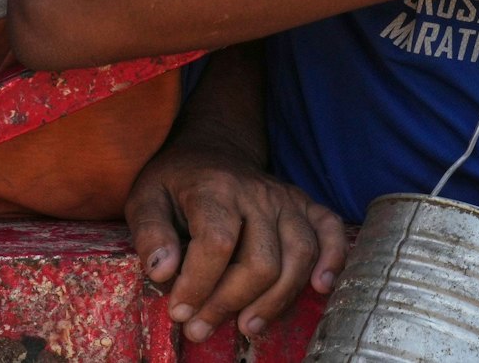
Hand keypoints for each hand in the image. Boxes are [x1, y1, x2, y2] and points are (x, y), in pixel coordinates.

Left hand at [126, 135, 346, 342]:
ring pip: (298, 257)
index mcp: (214, 188)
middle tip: (201, 328)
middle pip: (261, 260)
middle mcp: (256, 192)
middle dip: (230, 303)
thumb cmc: (175, 182)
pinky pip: (330, 231)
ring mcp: (285, 198)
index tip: (180, 310)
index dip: (200, 284)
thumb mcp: (145, 198)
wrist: (211, 149)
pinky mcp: (306, 205)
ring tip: (247, 327)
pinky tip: (321, 288)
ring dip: (274, 301)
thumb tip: (163, 273)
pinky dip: (333, 260)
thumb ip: (150, 233)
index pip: (217, 242)